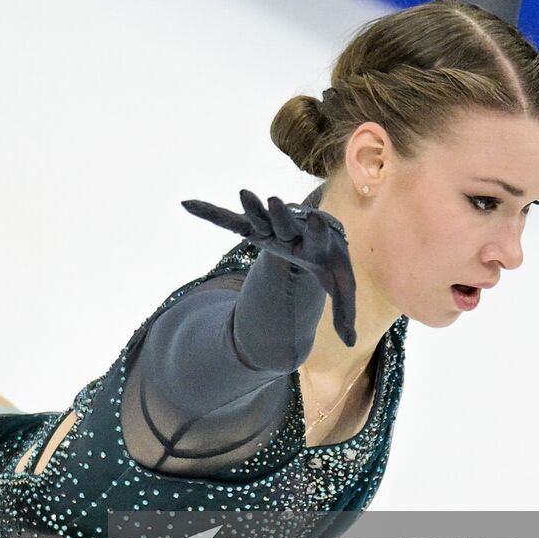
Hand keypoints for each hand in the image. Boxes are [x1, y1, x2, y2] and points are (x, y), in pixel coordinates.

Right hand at [182, 189, 357, 346]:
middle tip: (274, 201)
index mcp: (316, 244)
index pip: (317, 236)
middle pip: (286, 223)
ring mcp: (271, 229)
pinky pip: (229, 221)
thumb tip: (351, 343)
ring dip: (251, 207)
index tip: (318, 220)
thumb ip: (345, 313)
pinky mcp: (254, 229)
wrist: (319, 237)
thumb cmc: (330, 264)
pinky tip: (187, 204)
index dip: (317, 230)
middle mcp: (293, 232)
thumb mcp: (342, 287)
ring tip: (244, 194)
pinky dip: (210, 213)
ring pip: (260, 218)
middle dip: (280, 215)